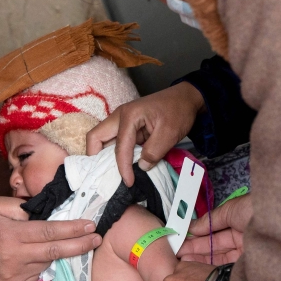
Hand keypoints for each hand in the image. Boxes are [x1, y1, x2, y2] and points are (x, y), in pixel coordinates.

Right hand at [0, 197, 100, 280]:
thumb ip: (20, 206)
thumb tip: (47, 211)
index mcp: (10, 235)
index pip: (48, 232)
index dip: (72, 229)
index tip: (90, 225)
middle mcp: (13, 258)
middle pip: (55, 252)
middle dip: (80, 245)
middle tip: (97, 238)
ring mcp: (14, 277)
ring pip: (47, 264)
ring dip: (55, 254)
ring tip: (54, 244)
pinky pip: (37, 275)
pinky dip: (40, 265)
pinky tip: (30, 258)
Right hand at [85, 82, 203, 186]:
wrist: (185, 98)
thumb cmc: (178, 111)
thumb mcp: (170, 133)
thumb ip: (154, 151)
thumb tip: (141, 166)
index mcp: (129, 115)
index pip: (119, 147)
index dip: (122, 167)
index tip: (129, 182)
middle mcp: (119, 116)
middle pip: (95, 137)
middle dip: (96, 158)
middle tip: (105, 176)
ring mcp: (121, 121)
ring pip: (101, 140)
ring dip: (104, 157)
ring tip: (112, 174)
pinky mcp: (126, 127)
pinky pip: (113, 142)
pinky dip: (114, 154)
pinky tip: (122, 166)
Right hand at [178, 194, 251, 263]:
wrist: (277, 225)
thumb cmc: (252, 211)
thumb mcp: (229, 210)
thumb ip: (209, 221)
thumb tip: (191, 227)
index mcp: (239, 222)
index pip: (214, 231)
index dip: (198, 235)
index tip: (181, 238)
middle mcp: (241, 238)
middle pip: (214, 245)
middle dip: (195, 248)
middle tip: (177, 251)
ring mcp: (244, 253)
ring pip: (218, 257)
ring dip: (199, 258)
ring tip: (181, 259)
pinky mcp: (246, 266)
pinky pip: (225, 267)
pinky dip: (209, 266)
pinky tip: (194, 265)